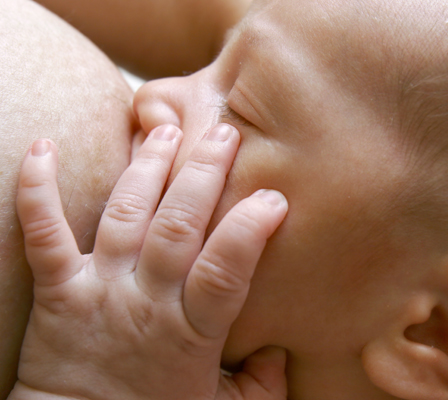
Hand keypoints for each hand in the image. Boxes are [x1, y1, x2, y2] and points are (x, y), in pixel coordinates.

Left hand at [10, 124, 287, 399]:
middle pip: (177, 225)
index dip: (248, 229)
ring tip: (167, 128)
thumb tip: (281, 349)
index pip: (225, 269)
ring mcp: (101, 290)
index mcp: (192, 331)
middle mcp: (146, 301)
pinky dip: (37, 189)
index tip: (273, 198)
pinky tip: (43, 147)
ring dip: (147, 166)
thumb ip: (263, 384)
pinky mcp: (58, 291)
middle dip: (203, 172)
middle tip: (225, 131)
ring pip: (125, 214)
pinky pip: (43, 233)